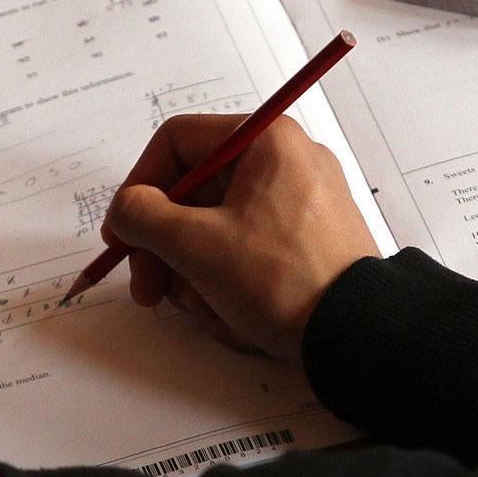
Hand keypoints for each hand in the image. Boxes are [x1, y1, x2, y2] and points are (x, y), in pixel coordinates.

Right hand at [101, 114, 379, 360]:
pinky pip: (248, 250)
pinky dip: (228, 282)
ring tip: (201, 309)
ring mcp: (300, 204)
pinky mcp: (308, 242)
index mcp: (266, 141)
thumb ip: (143, 217)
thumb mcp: (196, 245)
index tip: (122, 230)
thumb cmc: (281, 278)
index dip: (139, 186)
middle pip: (195, 191)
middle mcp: (287, 162)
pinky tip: (230, 316)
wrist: (355, 335)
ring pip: (217, 227)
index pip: (178, 141)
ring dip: (193, 272)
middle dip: (164, 246)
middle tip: (146, 288)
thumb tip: (125, 210)